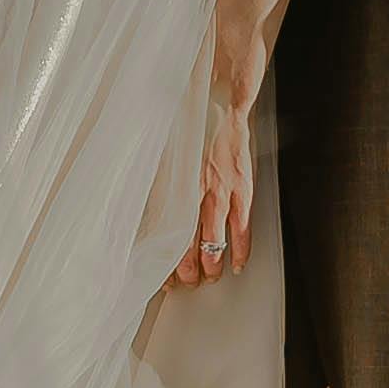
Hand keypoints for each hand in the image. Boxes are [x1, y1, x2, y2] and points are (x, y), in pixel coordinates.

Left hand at [172, 98, 255, 285]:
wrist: (219, 105)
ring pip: (215, 245)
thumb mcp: (163, 160)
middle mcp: (194, 197)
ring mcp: (221, 196)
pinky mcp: (242, 191)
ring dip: (212, 267)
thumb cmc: (187, 130)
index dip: (164, 264)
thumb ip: (158, 188)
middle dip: (187, 273)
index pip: (165, 240)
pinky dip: (240, 252)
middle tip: (186, 282)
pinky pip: (243, 230)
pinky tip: (236, 264)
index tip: (162, 277)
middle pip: (188, 250)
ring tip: (210, 277)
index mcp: (172, 191)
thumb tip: (145, 217)